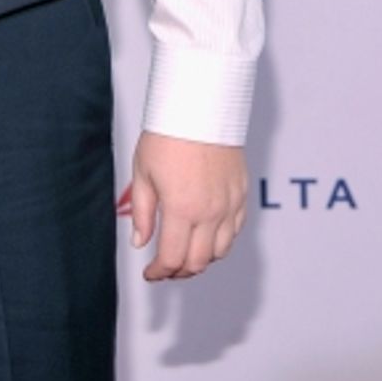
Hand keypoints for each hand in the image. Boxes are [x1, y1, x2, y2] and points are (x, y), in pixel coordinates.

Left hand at [129, 131, 246, 281]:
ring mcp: (229, 205)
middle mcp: (210, 213)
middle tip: (165, 268)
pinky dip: (220, 242)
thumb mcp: (143, 172)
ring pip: (220, 252)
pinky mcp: (242, 195)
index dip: (159, 272)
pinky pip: (235, 231)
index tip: (150, 273)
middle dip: (179, 272)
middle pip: (198, 262)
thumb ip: (143, 213)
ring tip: (184, 253)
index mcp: (182, 209)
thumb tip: (140, 242)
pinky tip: (206, 235)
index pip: (172, 258)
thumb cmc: (167, 135)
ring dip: (201, 259)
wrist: (200, 107)